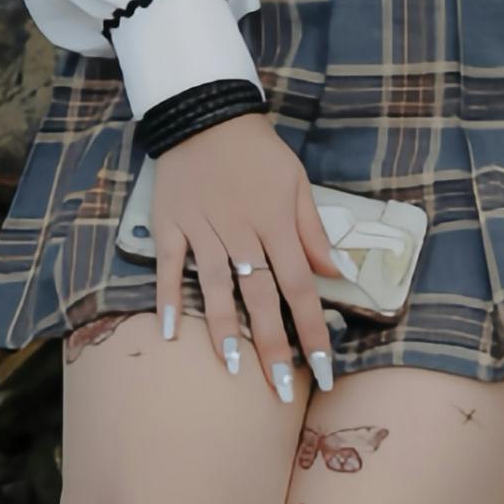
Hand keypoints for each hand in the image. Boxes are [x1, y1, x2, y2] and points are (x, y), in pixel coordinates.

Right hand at [151, 118, 339, 399]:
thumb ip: (313, 231)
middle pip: (260, 297)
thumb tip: (335, 274)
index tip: (323, 371)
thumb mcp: (297, 183)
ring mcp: (203, 229)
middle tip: (280, 390)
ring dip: (225, 329)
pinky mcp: (170, 224)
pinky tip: (171, 331)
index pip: (301, 287)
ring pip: (215, 286)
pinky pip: (168, 265)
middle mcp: (242, 232)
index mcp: (277, 224)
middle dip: (273, 347)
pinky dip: (168, 297)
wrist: (205, 113)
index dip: (313, 331)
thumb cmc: (258, 152)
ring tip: (234, 369)